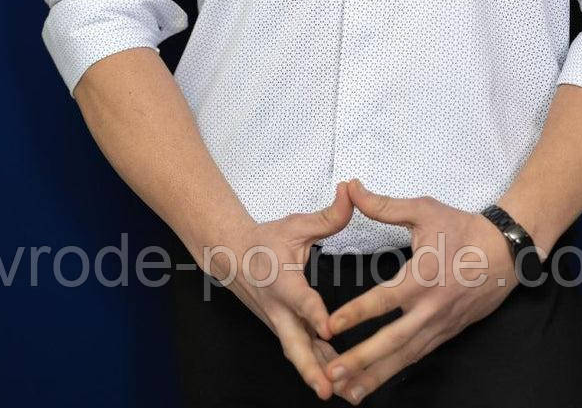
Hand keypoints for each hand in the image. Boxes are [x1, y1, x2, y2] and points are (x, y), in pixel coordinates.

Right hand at [203, 180, 353, 400]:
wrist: (231, 256)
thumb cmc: (266, 240)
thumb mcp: (296, 224)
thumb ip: (328, 215)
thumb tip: (350, 192)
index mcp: (282, 281)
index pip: (300, 299)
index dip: (314, 313)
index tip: (329, 327)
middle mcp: (279, 308)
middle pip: (294, 344)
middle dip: (311, 368)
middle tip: (328, 388)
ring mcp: (279, 323)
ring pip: (298, 355)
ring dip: (317, 375)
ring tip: (342, 395)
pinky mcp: (282, 329)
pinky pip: (300, 352)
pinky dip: (316, 368)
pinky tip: (337, 383)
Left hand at [321, 179, 520, 403]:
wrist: (505, 251)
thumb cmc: (461, 228)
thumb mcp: (423, 211)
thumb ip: (384, 206)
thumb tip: (352, 188)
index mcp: (422, 275)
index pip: (384, 299)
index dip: (355, 313)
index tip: (330, 326)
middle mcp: (430, 307)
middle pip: (392, 340)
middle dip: (361, 360)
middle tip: (331, 375)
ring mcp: (439, 325)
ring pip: (404, 356)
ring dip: (375, 375)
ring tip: (348, 393)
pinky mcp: (446, 334)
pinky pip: (417, 356)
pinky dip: (395, 370)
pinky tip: (376, 382)